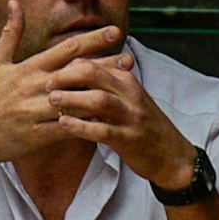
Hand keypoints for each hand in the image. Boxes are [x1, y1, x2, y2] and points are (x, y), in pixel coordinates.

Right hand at [0, 0, 123, 167]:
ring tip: (125, 89)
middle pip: (77, 72)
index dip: (92, 39)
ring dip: (102, 94)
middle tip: (129, 58)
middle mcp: (35, 87)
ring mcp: (37, 111)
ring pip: (76, 101)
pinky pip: (69, 127)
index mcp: (29, 68)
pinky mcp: (39, 134)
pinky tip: (107, 120)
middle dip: (105, 65)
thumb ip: (11, 34)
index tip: (114, 32)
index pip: (66, 49)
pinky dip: (88, 124)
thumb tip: (16, 3)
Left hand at [46, 49, 199, 189]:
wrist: (171, 155)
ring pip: (98, 100)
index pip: (95, 64)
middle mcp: (130, 94)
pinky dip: (81, 126)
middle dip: (67, 77)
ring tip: (51, 100)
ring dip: (72, 99)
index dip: (69, 67)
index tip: (50, 73)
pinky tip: (63, 125)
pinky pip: (102, 130)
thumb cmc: (142, 125)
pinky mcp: (129, 139)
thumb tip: (73, 70)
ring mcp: (131, 116)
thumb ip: (104, 85)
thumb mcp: (127, 99)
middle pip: (95, 74)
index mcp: (127, 80)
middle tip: (46, 84)